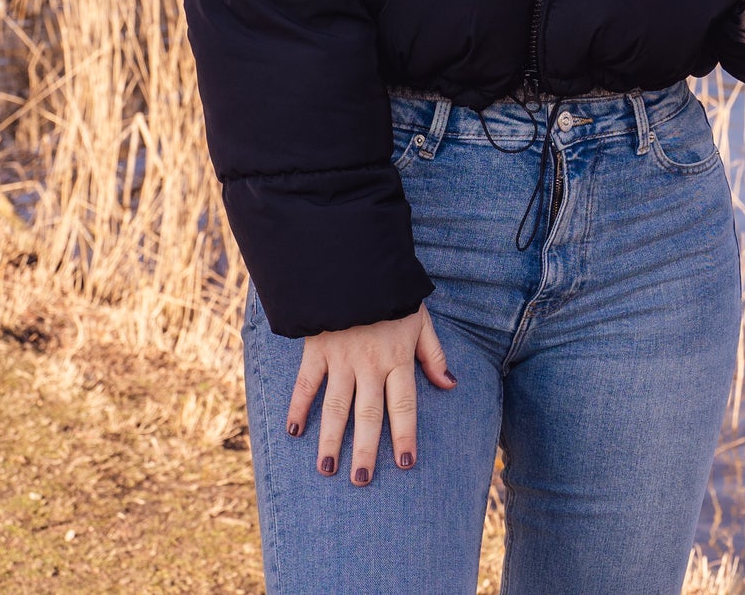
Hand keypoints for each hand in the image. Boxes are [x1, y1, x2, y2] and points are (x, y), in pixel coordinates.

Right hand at [285, 302, 454, 485]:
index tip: (405, 463)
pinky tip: (294, 432)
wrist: (358, 263)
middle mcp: (371, 364)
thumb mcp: (421, 320)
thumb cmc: (393, 294)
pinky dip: (298, 407)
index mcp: (398, 358)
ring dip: (330, 440)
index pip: (404, 405)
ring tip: (328, 469)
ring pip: (336, 406)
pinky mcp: (317, 349)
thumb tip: (450, 385)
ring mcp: (342, 358)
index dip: (405, 435)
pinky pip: (306, 384)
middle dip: (365, 450)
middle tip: (361, 481)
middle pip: (368, 414)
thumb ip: (434, 354)